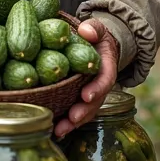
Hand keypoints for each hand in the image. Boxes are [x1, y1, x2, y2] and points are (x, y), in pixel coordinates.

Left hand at [54, 18, 118, 138]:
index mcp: (106, 68)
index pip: (105, 79)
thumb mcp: (97, 29)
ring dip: (73, 123)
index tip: (86, 95)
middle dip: (84, 112)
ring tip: (59, 131)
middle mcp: (99, 85)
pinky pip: (73, 114)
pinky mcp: (77, 101)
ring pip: (84, 112)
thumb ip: (94, 28)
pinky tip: (53, 132)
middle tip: (72, 118)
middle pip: (95, 102)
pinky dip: (65, 124)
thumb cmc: (94, 37)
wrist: (95, 48)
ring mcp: (89, 95)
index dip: (97, 89)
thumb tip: (86, 30)